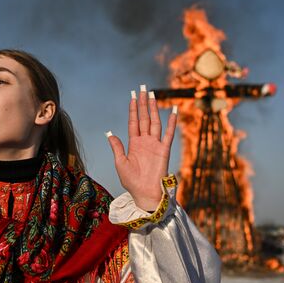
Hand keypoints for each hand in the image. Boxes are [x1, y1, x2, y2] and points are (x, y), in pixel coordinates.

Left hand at [107, 87, 176, 210]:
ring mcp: (154, 145)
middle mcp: (145, 141)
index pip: (133, 122)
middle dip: (143, 103)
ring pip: (155, 122)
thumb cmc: (131, 182)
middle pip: (144, 118)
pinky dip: (171, 122)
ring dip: (154, 109)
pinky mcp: (164, 150)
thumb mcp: (120, 163)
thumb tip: (110, 133)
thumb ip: (117, 148)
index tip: (132, 96)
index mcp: (134, 144)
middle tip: (143, 88)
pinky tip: (173, 111)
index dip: (133, 109)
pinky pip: (168, 134)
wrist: (144, 194)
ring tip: (152, 95)